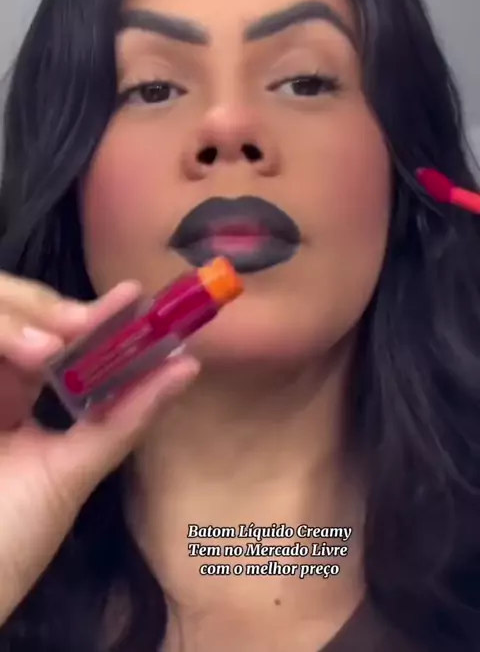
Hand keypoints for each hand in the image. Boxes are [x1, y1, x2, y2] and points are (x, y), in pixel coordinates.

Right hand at [0, 274, 199, 623]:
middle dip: (55, 310)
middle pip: (26, 315)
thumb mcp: (74, 472)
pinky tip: (30, 351)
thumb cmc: (15, 535)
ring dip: (21, 322)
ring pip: (2, 316)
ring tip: (47, 347)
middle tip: (86, 318)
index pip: (63, 336)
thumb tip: (188, 367)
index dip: (99, 315)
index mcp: (23, 393)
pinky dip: (3, 334)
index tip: (134, 296)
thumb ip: (125, 419)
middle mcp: (1, 382)